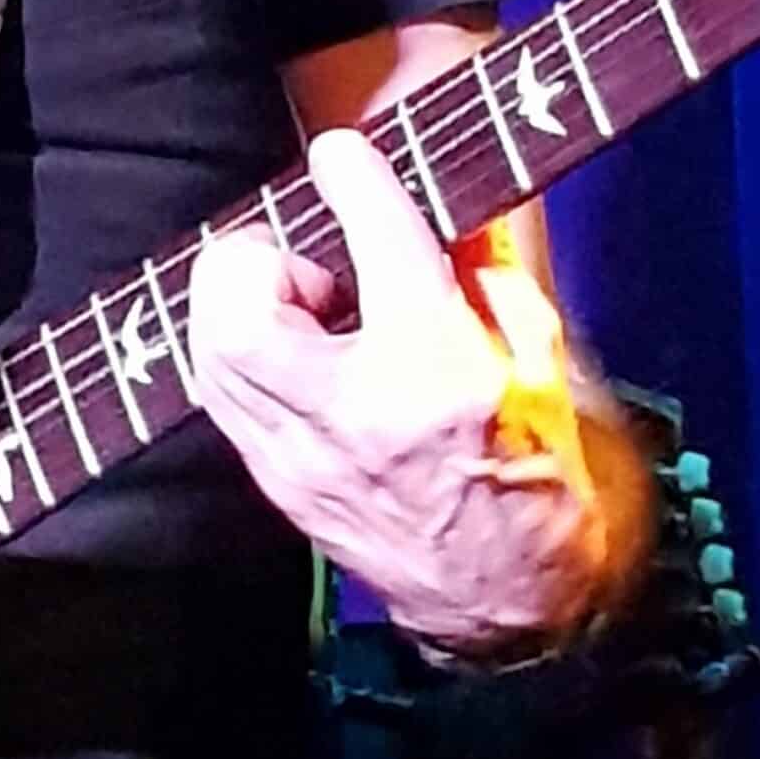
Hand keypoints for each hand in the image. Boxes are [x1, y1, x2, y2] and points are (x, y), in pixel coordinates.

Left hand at [187, 128, 635, 659]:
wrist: (517, 604)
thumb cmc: (544, 476)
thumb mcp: (545, 362)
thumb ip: (491, 275)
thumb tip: (452, 206)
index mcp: (442, 376)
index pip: (380, 249)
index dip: (355, 181)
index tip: (342, 154)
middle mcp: (359, 416)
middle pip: (242, 310)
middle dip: (257, 262)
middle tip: (310, 266)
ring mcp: (307, 461)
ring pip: (214, 356)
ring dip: (242, 310)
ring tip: (307, 314)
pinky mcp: (282, 488)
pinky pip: (225, 400)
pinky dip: (243, 359)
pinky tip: (297, 360)